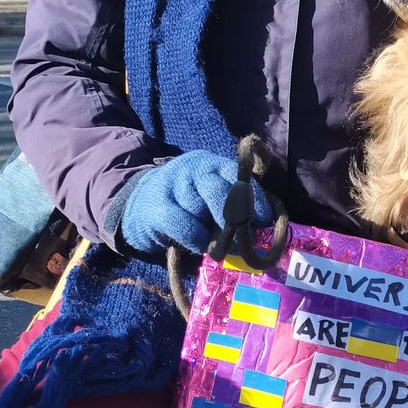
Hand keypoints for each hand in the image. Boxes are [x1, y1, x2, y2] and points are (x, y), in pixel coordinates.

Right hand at [120, 150, 271, 254]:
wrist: (143, 203)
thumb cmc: (189, 206)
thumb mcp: (213, 201)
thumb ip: (234, 209)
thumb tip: (258, 233)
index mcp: (215, 164)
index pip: (239, 177)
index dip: (255, 199)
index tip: (265, 221)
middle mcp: (195, 167)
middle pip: (219, 190)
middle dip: (233, 217)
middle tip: (241, 238)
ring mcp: (173, 182)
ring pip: (199, 209)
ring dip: (209, 231)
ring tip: (212, 241)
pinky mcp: (155, 203)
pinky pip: (181, 223)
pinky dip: (194, 237)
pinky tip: (198, 243)